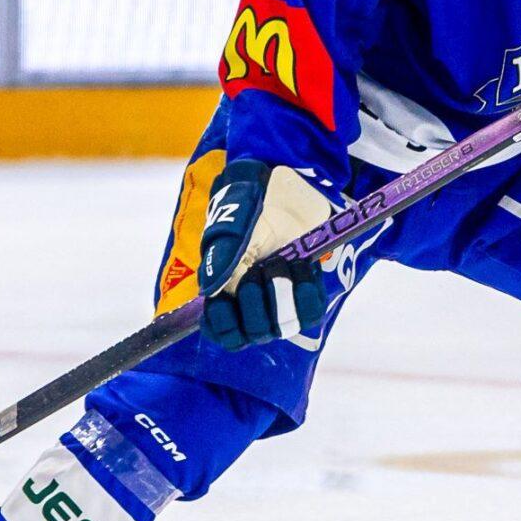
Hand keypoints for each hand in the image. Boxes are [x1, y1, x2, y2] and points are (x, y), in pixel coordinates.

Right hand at [196, 158, 334, 351]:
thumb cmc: (252, 201)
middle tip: (261, 269)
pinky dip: (308, 294)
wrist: (287, 186)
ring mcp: (281, 297)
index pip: (220, 331)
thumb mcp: (232, 219)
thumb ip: (221, 251)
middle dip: (257, 305)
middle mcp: (251, 299)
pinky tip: (303, 269)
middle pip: (253, 334)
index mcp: (224, 287)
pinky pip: (311, 314)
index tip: (227, 300)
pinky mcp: (307, 292)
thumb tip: (209, 290)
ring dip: (284, 298)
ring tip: (284, 264)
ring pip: (283, 327)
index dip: (224, 327)